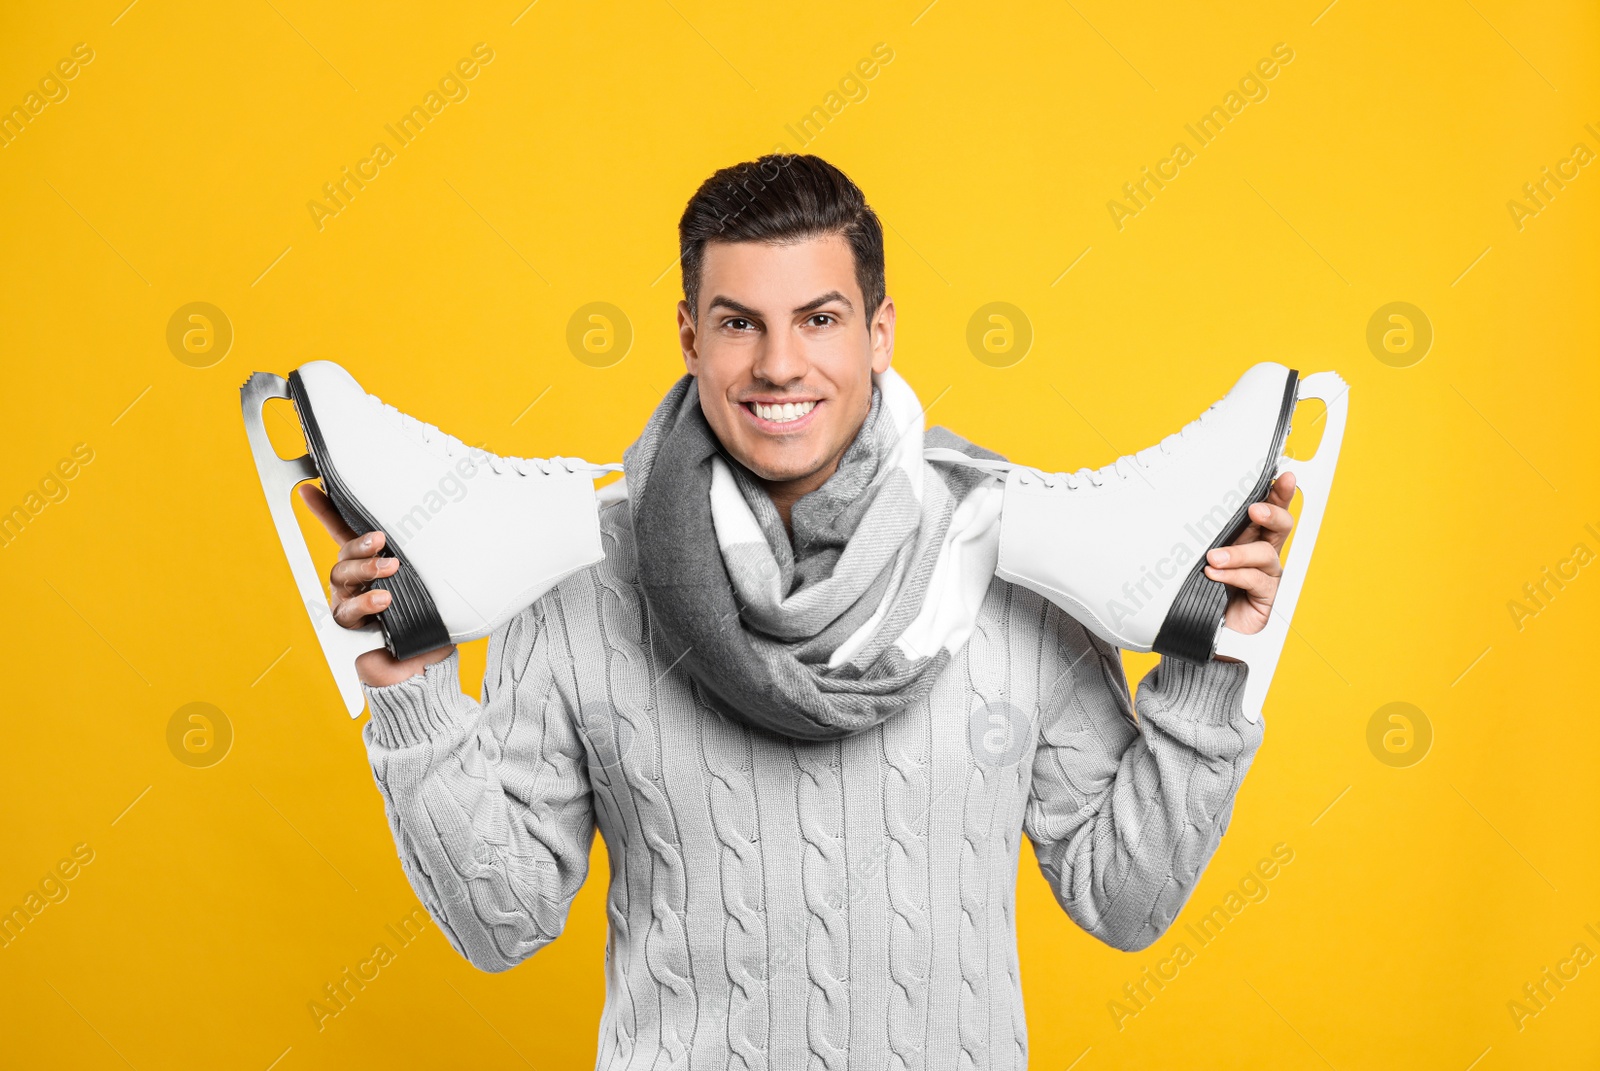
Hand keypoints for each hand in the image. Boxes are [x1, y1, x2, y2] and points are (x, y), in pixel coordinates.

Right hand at [298, 484, 454, 686]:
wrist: (427, 668)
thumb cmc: (430, 624)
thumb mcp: (435, 587)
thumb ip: (432, 563)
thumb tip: (456, 529)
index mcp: (373, 565)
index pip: (347, 533)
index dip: (327, 511)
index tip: (311, 488)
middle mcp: (356, 581)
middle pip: (344, 553)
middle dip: (359, 544)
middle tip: (381, 540)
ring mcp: (350, 603)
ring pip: (342, 576)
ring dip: (365, 570)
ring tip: (390, 571)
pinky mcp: (350, 627)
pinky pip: (347, 611)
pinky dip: (365, 603)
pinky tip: (383, 600)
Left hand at [1205, 470, 1295, 646]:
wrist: (1199, 623)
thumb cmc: (1201, 584)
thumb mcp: (1201, 552)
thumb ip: (1204, 535)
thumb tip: (1184, 507)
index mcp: (1250, 535)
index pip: (1268, 509)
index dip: (1278, 492)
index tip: (1281, 476)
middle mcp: (1262, 552)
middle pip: (1281, 526)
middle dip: (1274, 513)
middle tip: (1256, 510)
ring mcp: (1267, 575)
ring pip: (1265, 555)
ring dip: (1239, 553)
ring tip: (1214, 557)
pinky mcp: (1265, 597)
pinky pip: (1255, 580)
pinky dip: (1234, 575)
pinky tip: (1215, 574)